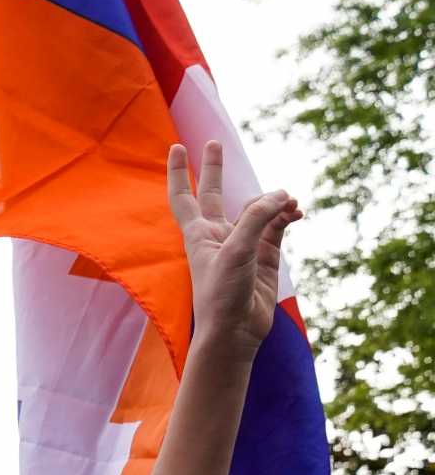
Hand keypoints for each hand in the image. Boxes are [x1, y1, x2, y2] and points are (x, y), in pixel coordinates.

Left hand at [168, 141, 298, 358]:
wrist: (235, 332)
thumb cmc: (222, 294)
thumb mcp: (236, 250)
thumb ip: (257, 218)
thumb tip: (282, 194)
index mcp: (198, 233)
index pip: (183, 195)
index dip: (177, 172)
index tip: (175, 147)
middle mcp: (217, 235)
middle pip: (212, 193)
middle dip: (213, 169)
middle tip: (214, 142)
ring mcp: (242, 243)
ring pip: (257, 209)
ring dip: (273, 201)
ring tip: (291, 201)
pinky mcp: (265, 255)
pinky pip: (277, 225)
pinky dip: (287, 215)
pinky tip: (298, 211)